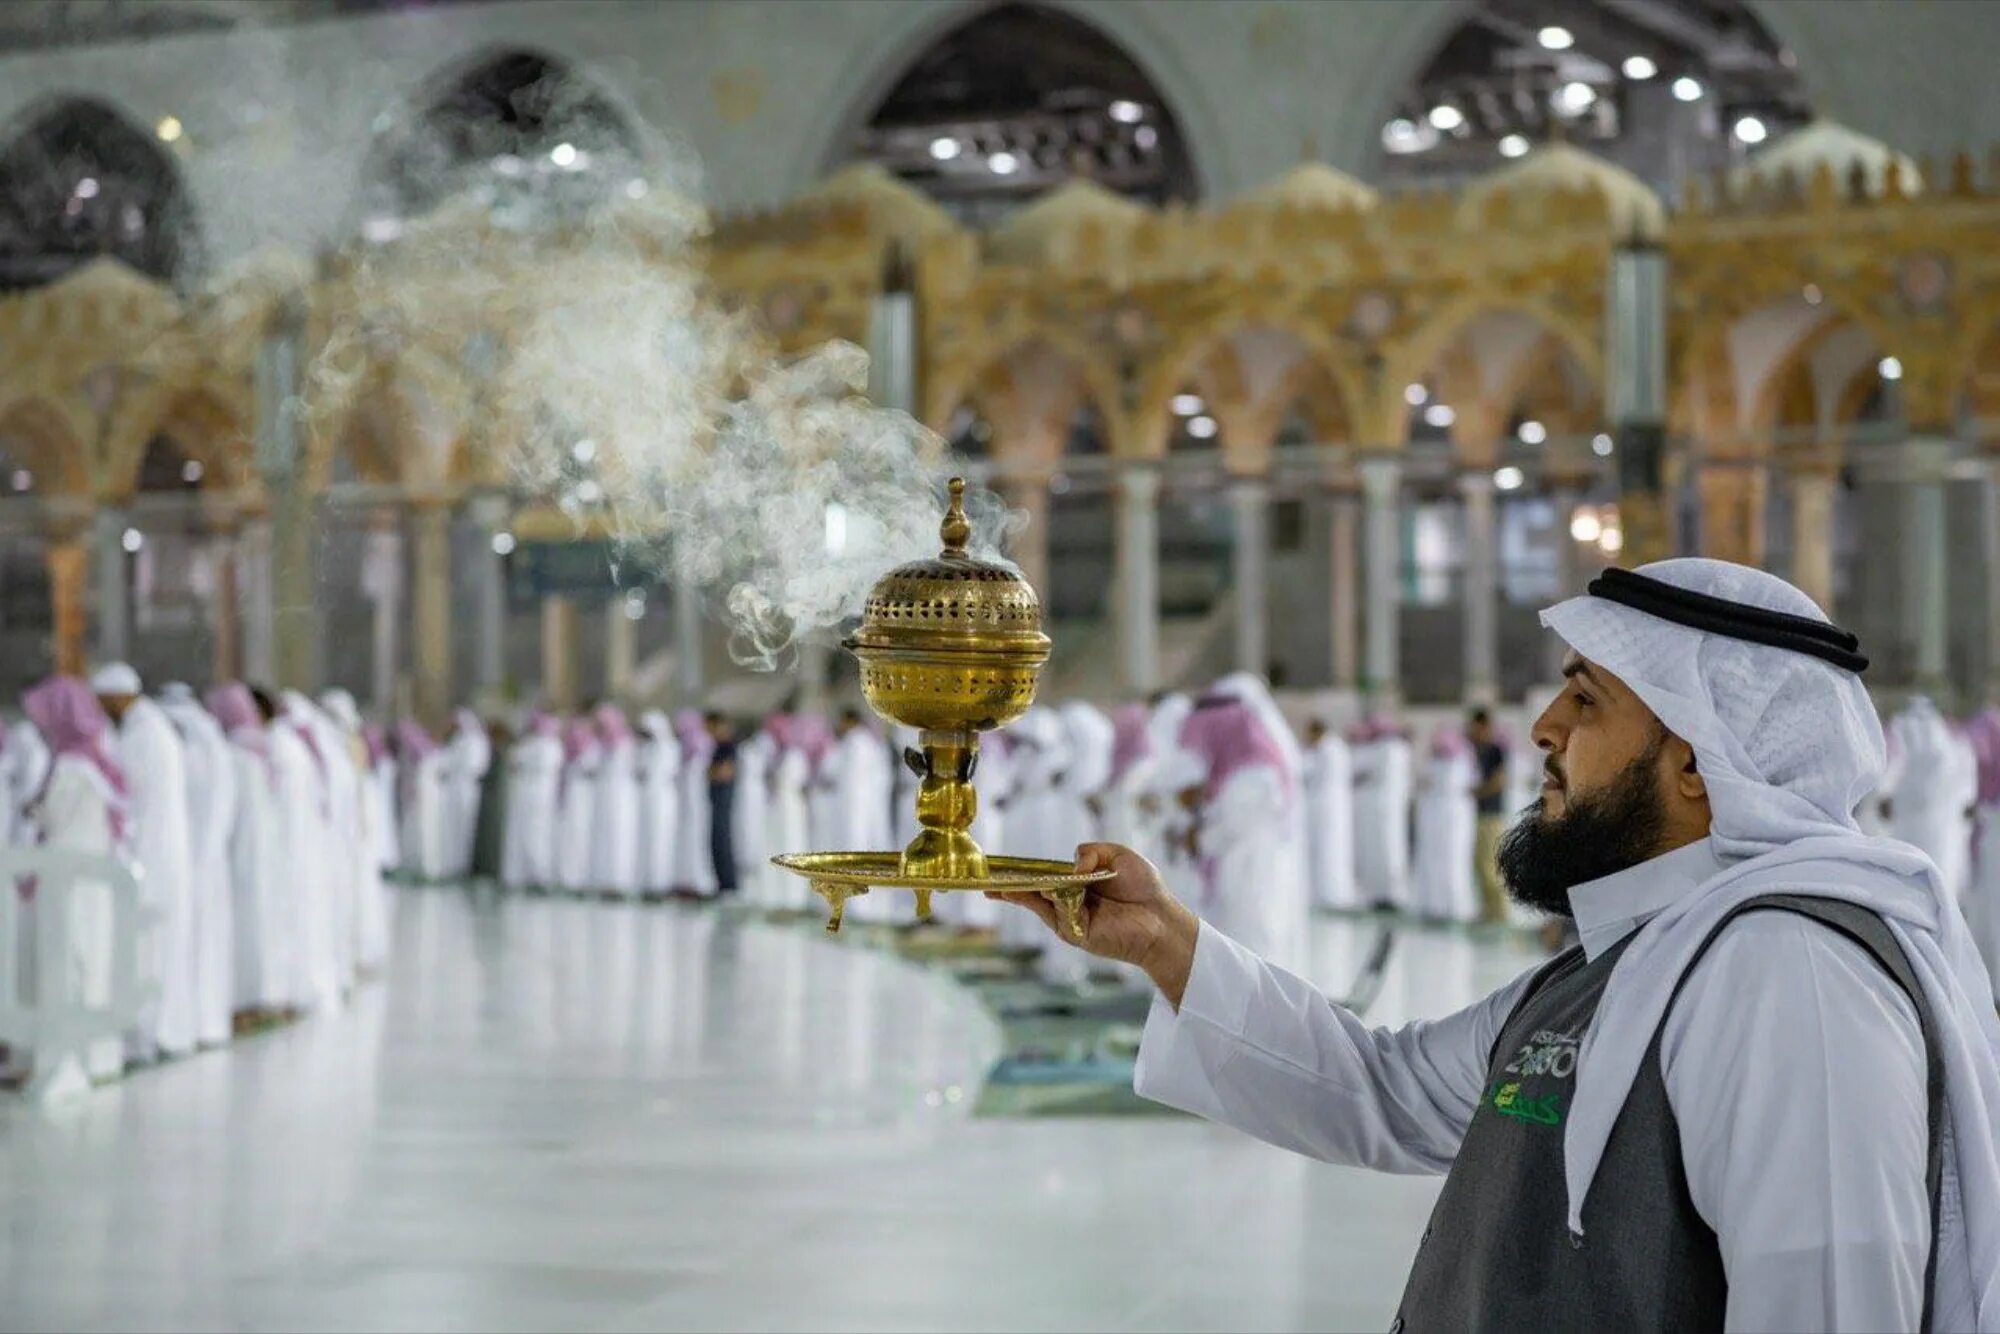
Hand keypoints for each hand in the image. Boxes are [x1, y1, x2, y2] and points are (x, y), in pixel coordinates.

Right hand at [987, 843, 1200, 1006]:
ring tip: (999, 886)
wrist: (1162, 917)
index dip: (1020, 872)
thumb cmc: (1143, 887)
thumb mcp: (1117, 854)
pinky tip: (1052, 891)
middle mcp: (1068, 903)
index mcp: (1076, 884)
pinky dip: (1056, 900)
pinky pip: (1059, 913)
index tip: (995, 869)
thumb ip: (1091, 851)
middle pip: (1031, 893)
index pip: (1041, 876)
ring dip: (1022, 893)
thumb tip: (1073, 864)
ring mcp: (1070, 920)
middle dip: (1007, 887)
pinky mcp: (1077, 934)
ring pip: (1040, 903)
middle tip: (984, 882)